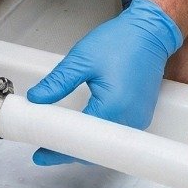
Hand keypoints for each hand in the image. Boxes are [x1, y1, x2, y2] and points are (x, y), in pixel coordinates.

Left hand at [25, 0, 181, 165]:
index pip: (81, 142)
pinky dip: (99, 137)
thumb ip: (58, 82)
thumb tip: (37, 98)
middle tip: (45, 146)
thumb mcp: (81, 59)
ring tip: (61, 139)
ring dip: (85, 146)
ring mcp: (138, 120)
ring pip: (107, 147)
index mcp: (113, 106)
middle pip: (95, 151)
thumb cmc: (121, 41)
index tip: (40, 154)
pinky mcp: (141, 116)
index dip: (58, 151)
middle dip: (69, 151)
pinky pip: (117, 137)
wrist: (150, 32)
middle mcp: (129, 119)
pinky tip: (84, 130)